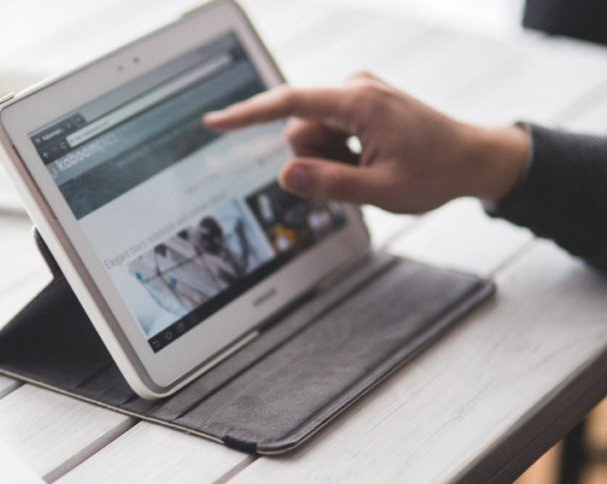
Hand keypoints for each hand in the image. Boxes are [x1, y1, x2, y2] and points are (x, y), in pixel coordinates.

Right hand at [202, 72, 529, 213]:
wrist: (474, 158)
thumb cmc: (436, 172)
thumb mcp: (381, 189)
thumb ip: (330, 183)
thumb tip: (285, 176)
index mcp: (359, 103)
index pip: (288, 105)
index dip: (246, 115)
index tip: (214, 122)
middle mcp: (354, 88)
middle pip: (299, 128)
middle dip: (314, 158)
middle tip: (356, 174)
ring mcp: (358, 94)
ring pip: (311, 133)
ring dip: (328, 158)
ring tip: (367, 167)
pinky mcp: (360, 104)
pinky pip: (328, 130)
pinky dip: (339, 151)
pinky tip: (369, 159)